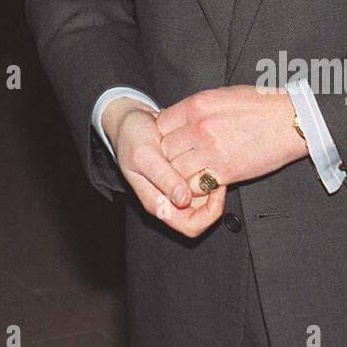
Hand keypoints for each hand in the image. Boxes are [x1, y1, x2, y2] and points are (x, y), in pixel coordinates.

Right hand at [103, 98, 226, 237]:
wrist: (129, 120)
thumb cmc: (131, 137)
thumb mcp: (144, 155)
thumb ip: (163, 178)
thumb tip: (184, 199)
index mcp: (157, 203)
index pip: (191, 226)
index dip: (209, 214)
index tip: (215, 189)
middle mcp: (169, 200)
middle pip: (202, 214)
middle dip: (214, 197)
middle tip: (216, 172)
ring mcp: (176, 188)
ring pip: (205, 198)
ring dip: (211, 182)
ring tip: (211, 162)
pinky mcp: (182, 175)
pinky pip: (202, 181)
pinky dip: (208, 170)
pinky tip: (207, 156)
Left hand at [155, 86, 308, 194]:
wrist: (290, 121)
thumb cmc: (259, 105)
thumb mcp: (221, 95)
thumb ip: (196, 109)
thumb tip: (178, 119)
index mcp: (196, 105)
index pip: (160, 124)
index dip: (161, 135)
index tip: (167, 141)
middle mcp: (199, 127)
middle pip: (164, 149)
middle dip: (166, 157)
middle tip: (175, 162)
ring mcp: (211, 151)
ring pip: (175, 171)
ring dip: (178, 175)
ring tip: (186, 175)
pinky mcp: (226, 172)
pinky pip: (196, 186)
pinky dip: (194, 188)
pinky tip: (202, 184)